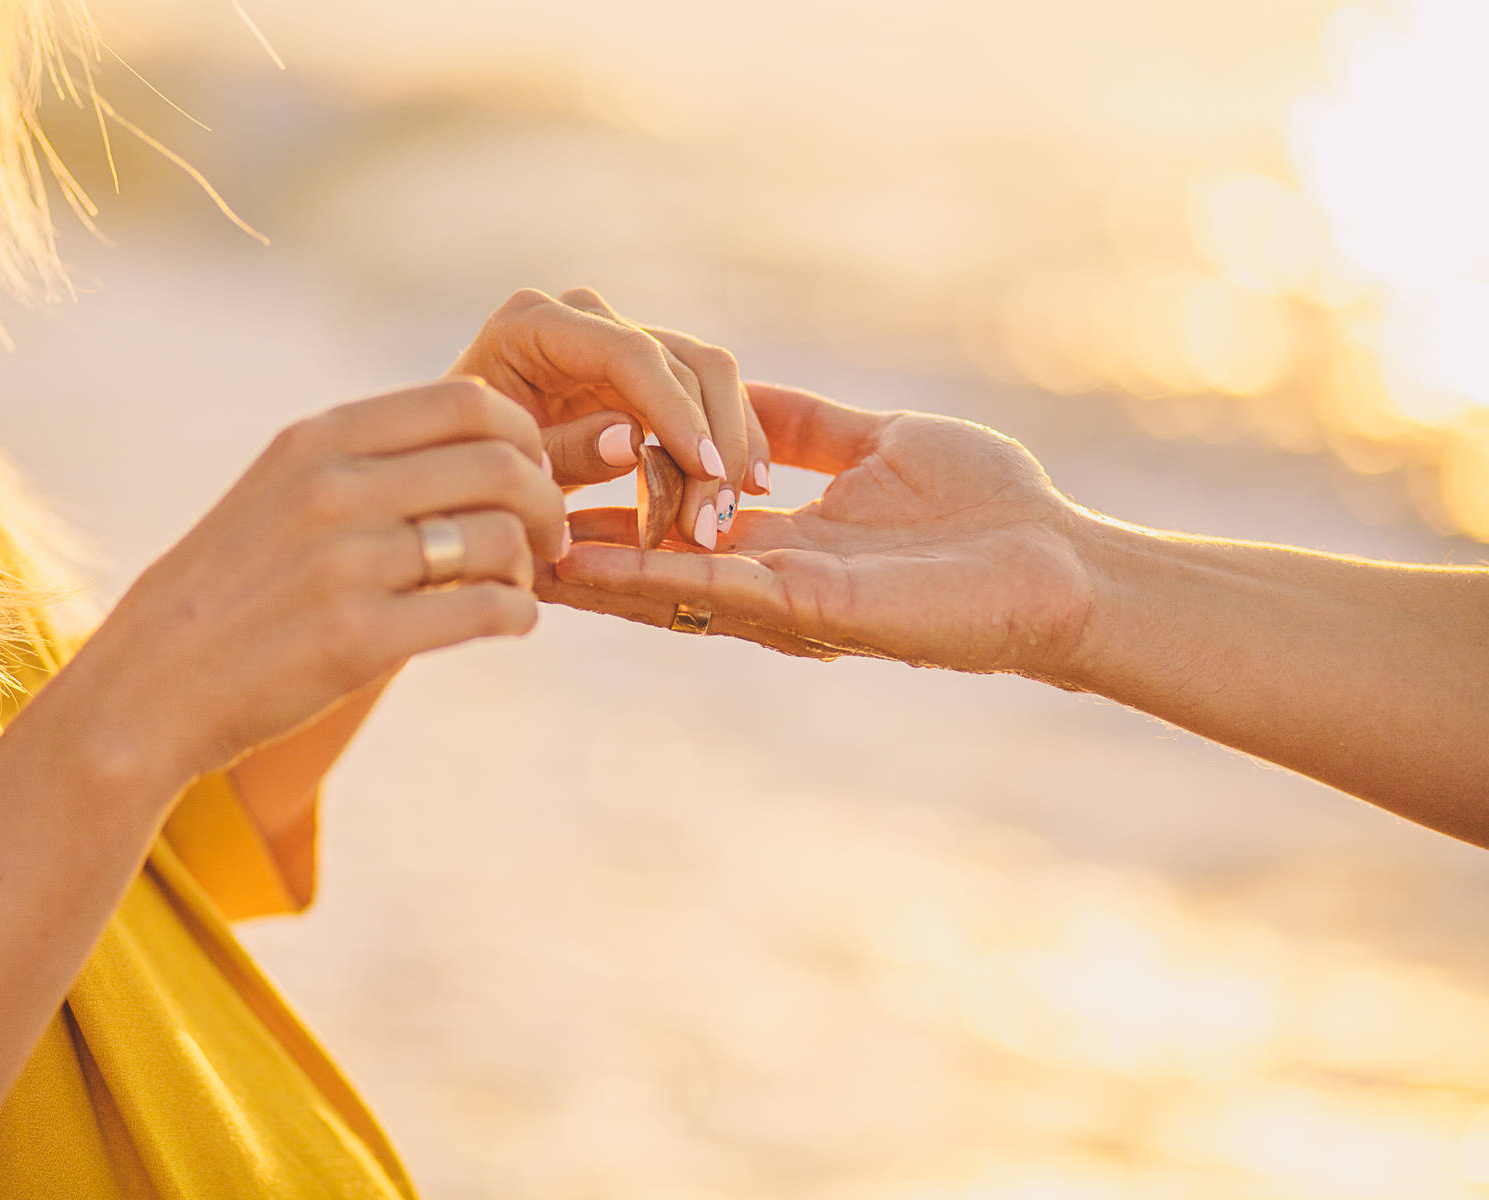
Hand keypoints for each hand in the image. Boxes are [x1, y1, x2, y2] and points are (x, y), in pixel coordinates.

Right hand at [73, 378, 566, 788]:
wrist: (149, 687)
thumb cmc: (235, 588)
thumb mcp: (285, 490)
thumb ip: (371, 458)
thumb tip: (490, 434)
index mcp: (320, 440)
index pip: (469, 400)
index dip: (526, 434)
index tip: (531, 472)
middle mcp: (334, 489)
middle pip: (502, 464)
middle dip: (547, 501)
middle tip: (548, 536)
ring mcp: (345, 564)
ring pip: (500, 538)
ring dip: (531, 565)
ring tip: (515, 586)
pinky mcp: (358, 640)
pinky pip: (486, 611)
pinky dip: (519, 615)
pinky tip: (508, 622)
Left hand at [450, 287, 770, 548]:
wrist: (463, 461)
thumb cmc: (473, 466)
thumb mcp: (510, 469)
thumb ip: (564, 452)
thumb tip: (634, 440)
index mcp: (534, 323)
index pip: (627, 354)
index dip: (673, 411)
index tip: (705, 469)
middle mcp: (583, 316)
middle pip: (680, 360)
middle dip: (711, 437)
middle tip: (719, 512)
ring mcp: (618, 335)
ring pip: (707, 372)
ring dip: (732, 439)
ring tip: (737, 502)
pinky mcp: (645, 366)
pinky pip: (705, 392)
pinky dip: (729, 437)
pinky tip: (745, 485)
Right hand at [541, 383, 1095, 678]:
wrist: (1058, 566)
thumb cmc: (988, 508)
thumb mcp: (877, 443)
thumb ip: (805, 428)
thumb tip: (748, 401)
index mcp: (783, 539)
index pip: (677, 519)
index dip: (613, 504)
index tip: (548, 481)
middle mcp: (768, 576)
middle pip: (651, 562)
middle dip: (577, 549)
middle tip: (496, 528)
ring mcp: (780, 598)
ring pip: (659, 582)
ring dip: (584, 570)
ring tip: (505, 547)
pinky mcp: (805, 604)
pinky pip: (706, 585)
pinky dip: (636, 577)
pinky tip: (572, 564)